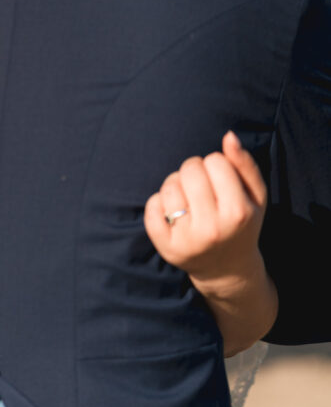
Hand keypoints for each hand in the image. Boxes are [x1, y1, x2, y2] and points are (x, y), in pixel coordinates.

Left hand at [144, 131, 267, 290]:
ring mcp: (186, 239)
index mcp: (238, 212)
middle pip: (190, 169)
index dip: (216, 164)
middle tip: (201, 186)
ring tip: (188, 198)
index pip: (215, 161)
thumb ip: (245, 164)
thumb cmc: (242, 223)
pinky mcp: (165, 247)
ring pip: (169, 186)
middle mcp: (212, 228)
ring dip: (176, 185)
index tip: (220, 179)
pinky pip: (151, 207)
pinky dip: (158, 203)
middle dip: (194, 170)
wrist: (227, 269)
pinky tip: (173, 212)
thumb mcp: (255, 197)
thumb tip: (229, 136)